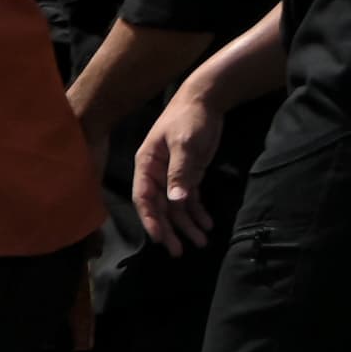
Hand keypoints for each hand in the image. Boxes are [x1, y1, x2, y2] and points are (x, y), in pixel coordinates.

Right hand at [138, 75, 231, 249]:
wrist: (205, 100)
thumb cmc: (189, 119)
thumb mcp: (185, 144)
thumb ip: (180, 173)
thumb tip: (175, 202)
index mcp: (147, 165)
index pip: (144, 198)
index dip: (150, 219)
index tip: (161, 238)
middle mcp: (156, 174)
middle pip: (160, 207)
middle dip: (170, 229)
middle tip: (180, 251)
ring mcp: (173, 175)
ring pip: (177, 206)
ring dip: (187, 224)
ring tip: (201, 242)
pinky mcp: (189, 174)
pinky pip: (190, 199)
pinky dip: (198, 212)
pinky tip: (207, 224)